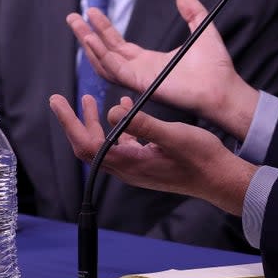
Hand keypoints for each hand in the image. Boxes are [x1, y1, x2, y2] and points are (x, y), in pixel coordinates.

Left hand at [49, 94, 254, 214]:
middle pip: (90, 146)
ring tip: (90, 99)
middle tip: (65, 99)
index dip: (69, 123)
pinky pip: (123, 144)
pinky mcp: (147, 162)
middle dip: (76, 121)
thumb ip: (142, 124)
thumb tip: (112, 111)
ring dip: (94, 123)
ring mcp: (137, 166)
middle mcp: (128, 168)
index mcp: (130, 163)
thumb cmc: (201, 159)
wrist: (220, 178)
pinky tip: (126, 108)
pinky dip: (118, 125)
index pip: (87, 145)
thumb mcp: (172, 135)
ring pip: (104, 144)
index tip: (58, 102)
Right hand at [67, 0, 259, 138]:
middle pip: (105, 52)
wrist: (224, 87)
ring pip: (104, 62)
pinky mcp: (142, 84)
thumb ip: (192, 11)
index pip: (118, 44)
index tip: (92, 11)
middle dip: (87, 34)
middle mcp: (140, 71)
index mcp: (150, 61)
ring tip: (78, 26)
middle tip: (72, 16)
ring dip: (89, 45)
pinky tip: (91, 40)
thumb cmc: (216, 67)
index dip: (104, 29)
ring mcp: (139, 78)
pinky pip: (115, 70)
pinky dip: (101, 56)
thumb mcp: (202, 29)